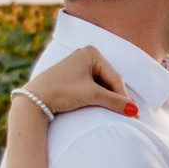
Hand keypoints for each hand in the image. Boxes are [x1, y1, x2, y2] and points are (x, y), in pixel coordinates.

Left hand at [21, 47, 135, 119]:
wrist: (34, 100)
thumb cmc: (62, 92)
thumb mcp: (91, 95)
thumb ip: (115, 101)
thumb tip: (135, 111)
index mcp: (92, 53)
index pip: (115, 77)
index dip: (124, 97)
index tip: (134, 114)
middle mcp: (85, 55)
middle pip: (109, 80)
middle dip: (118, 97)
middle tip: (130, 114)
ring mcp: (78, 65)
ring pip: (102, 84)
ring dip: (109, 98)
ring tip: (118, 112)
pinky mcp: (72, 76)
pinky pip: (92, 86)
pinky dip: (99, 96)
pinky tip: (104, 106)